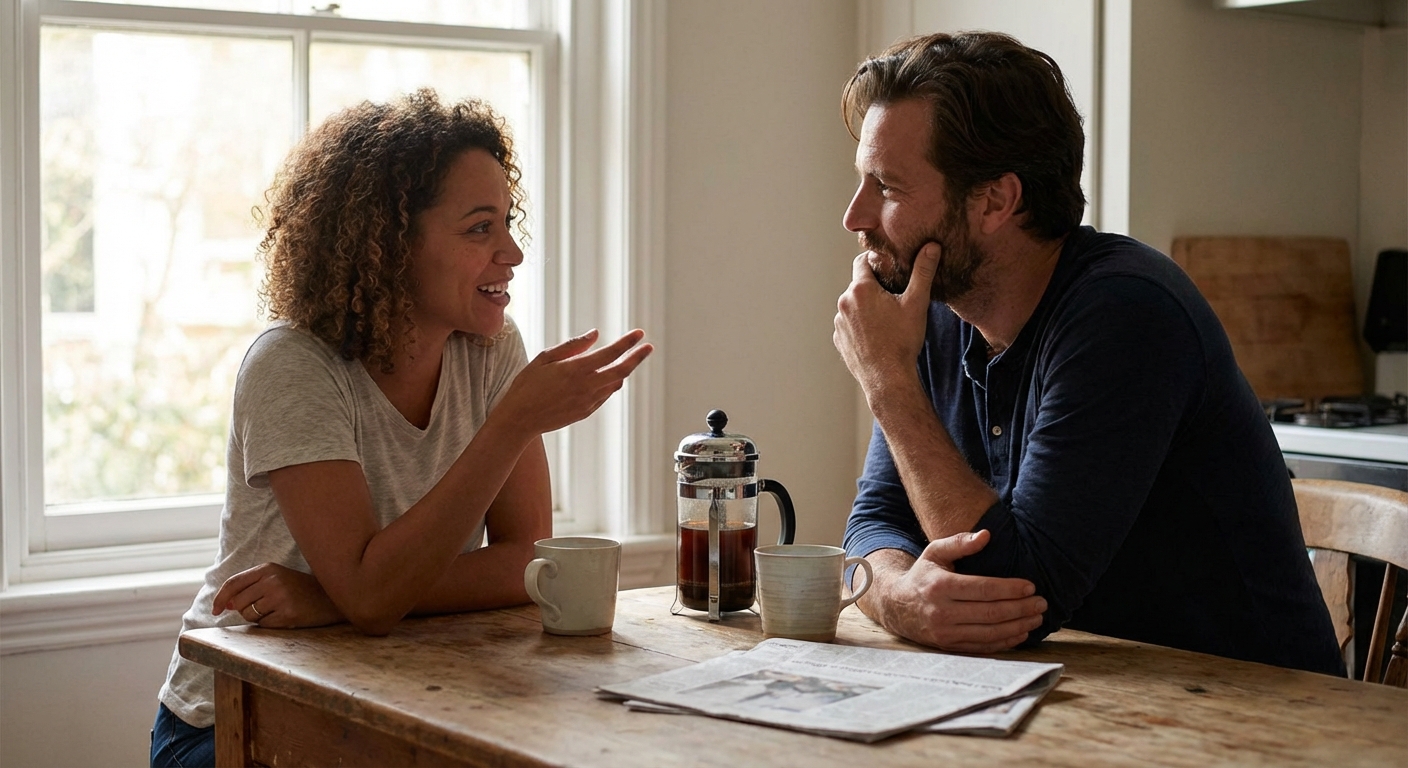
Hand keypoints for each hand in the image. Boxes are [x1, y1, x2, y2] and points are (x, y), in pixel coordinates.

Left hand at [213, 562, 344, 628]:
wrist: (331, 598)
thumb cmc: (299, 589)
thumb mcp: (276, 578)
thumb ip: (250, 586)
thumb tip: (226, 605)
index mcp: (268, 568)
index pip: (233, 583)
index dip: (220, 598)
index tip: (215, 610)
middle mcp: (272, 580)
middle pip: (239, 603)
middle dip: (245, 610)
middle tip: (265, 608)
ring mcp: (281, 597)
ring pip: (249, 615)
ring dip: (258, 618)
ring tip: (277, 610)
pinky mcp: (288, 613)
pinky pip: (264, 625)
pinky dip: (271, 624)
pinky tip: (286, 616)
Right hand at [495, 329, 652, 436]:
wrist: (520, 419)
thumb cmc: (527, 385)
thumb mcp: (544, 358)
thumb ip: (572, 346)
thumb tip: (595, 335)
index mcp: (576, 369)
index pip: (610, 353)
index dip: (627, 343)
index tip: (639, 334)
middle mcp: (586, 386)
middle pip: (622, 370)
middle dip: (637, 357)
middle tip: (649, 347)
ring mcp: (588, 402)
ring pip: (615, 384)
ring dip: (622, 371)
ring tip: (625, 359)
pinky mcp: (586, 412)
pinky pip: (604, 395)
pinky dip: (609, 384)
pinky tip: (606, 377)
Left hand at [833, 242, 940, 397]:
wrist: (888, 379)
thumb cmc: (903, 341)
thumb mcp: (917, 303)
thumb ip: (923, 272)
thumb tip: (932, 246)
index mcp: (860, 289)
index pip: (863, 261)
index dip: (878, 260)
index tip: (890, 266)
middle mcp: (844, 303)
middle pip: (859, 284)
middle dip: (875, 286)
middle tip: (895, 295)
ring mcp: (838, 322)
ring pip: (854, 305)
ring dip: (867, 306)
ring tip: (888, 319)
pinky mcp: (839, 339)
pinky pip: (849, 324)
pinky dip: (861, 324)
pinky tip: (878, 334)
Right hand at [871, 531, 1046, 652]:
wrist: (896, 605)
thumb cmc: (923, 575)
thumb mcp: (935, 552)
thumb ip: (959, 542)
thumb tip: (986, 535)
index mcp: (940, 586)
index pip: (984, 589)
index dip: (1010, 589)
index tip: (1031, 587)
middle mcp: (942, 612)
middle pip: (991, 613)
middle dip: (1021, 609)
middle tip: (1042, 603)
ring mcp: (945, 632)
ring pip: (990, 633)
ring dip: (1018, 626)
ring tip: (1037, 618)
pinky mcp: (949, 646)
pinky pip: (983, 647)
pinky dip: (1005, 642)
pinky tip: (1020, 633)